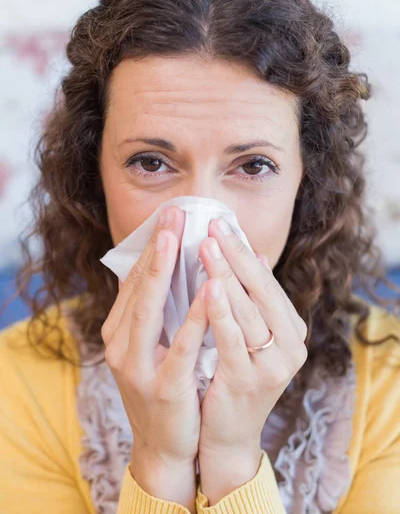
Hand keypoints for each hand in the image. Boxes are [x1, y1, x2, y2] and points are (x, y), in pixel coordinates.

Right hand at [100, 206, 207, 479]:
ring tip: (180, 237)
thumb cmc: (165, 386)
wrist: (165, 447)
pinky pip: (180, 347)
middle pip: (139, 287)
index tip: (169, 215)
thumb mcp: (154, 344)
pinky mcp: (163, 387)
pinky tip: (210, 290)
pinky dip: (194, 317)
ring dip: (164, 271)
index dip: (152, 246)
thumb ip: (158, 309)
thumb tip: (169, 265)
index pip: (134, 280)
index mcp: (120, 332)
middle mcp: (121, 345)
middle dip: (156, 247)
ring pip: (150, 310)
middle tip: (172, 212)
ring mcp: (138, 367)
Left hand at [197, 217, 307, 501]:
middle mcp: (290, 345)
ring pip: (249, 311)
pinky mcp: (248, 381)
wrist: (226, 435)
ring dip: (227, 275)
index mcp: (291, 330)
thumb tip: (254, 254)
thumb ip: (251, 300)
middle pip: (261, 290)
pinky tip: (209, 287)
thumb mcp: (248, 335)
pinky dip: (221, 312)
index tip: (222, 222)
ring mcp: (272, 365)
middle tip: (213, 223)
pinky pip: (233, 340)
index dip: (243, 251)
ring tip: (207, 244)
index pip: (266, 281)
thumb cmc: (232, 376)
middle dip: (235, 254)